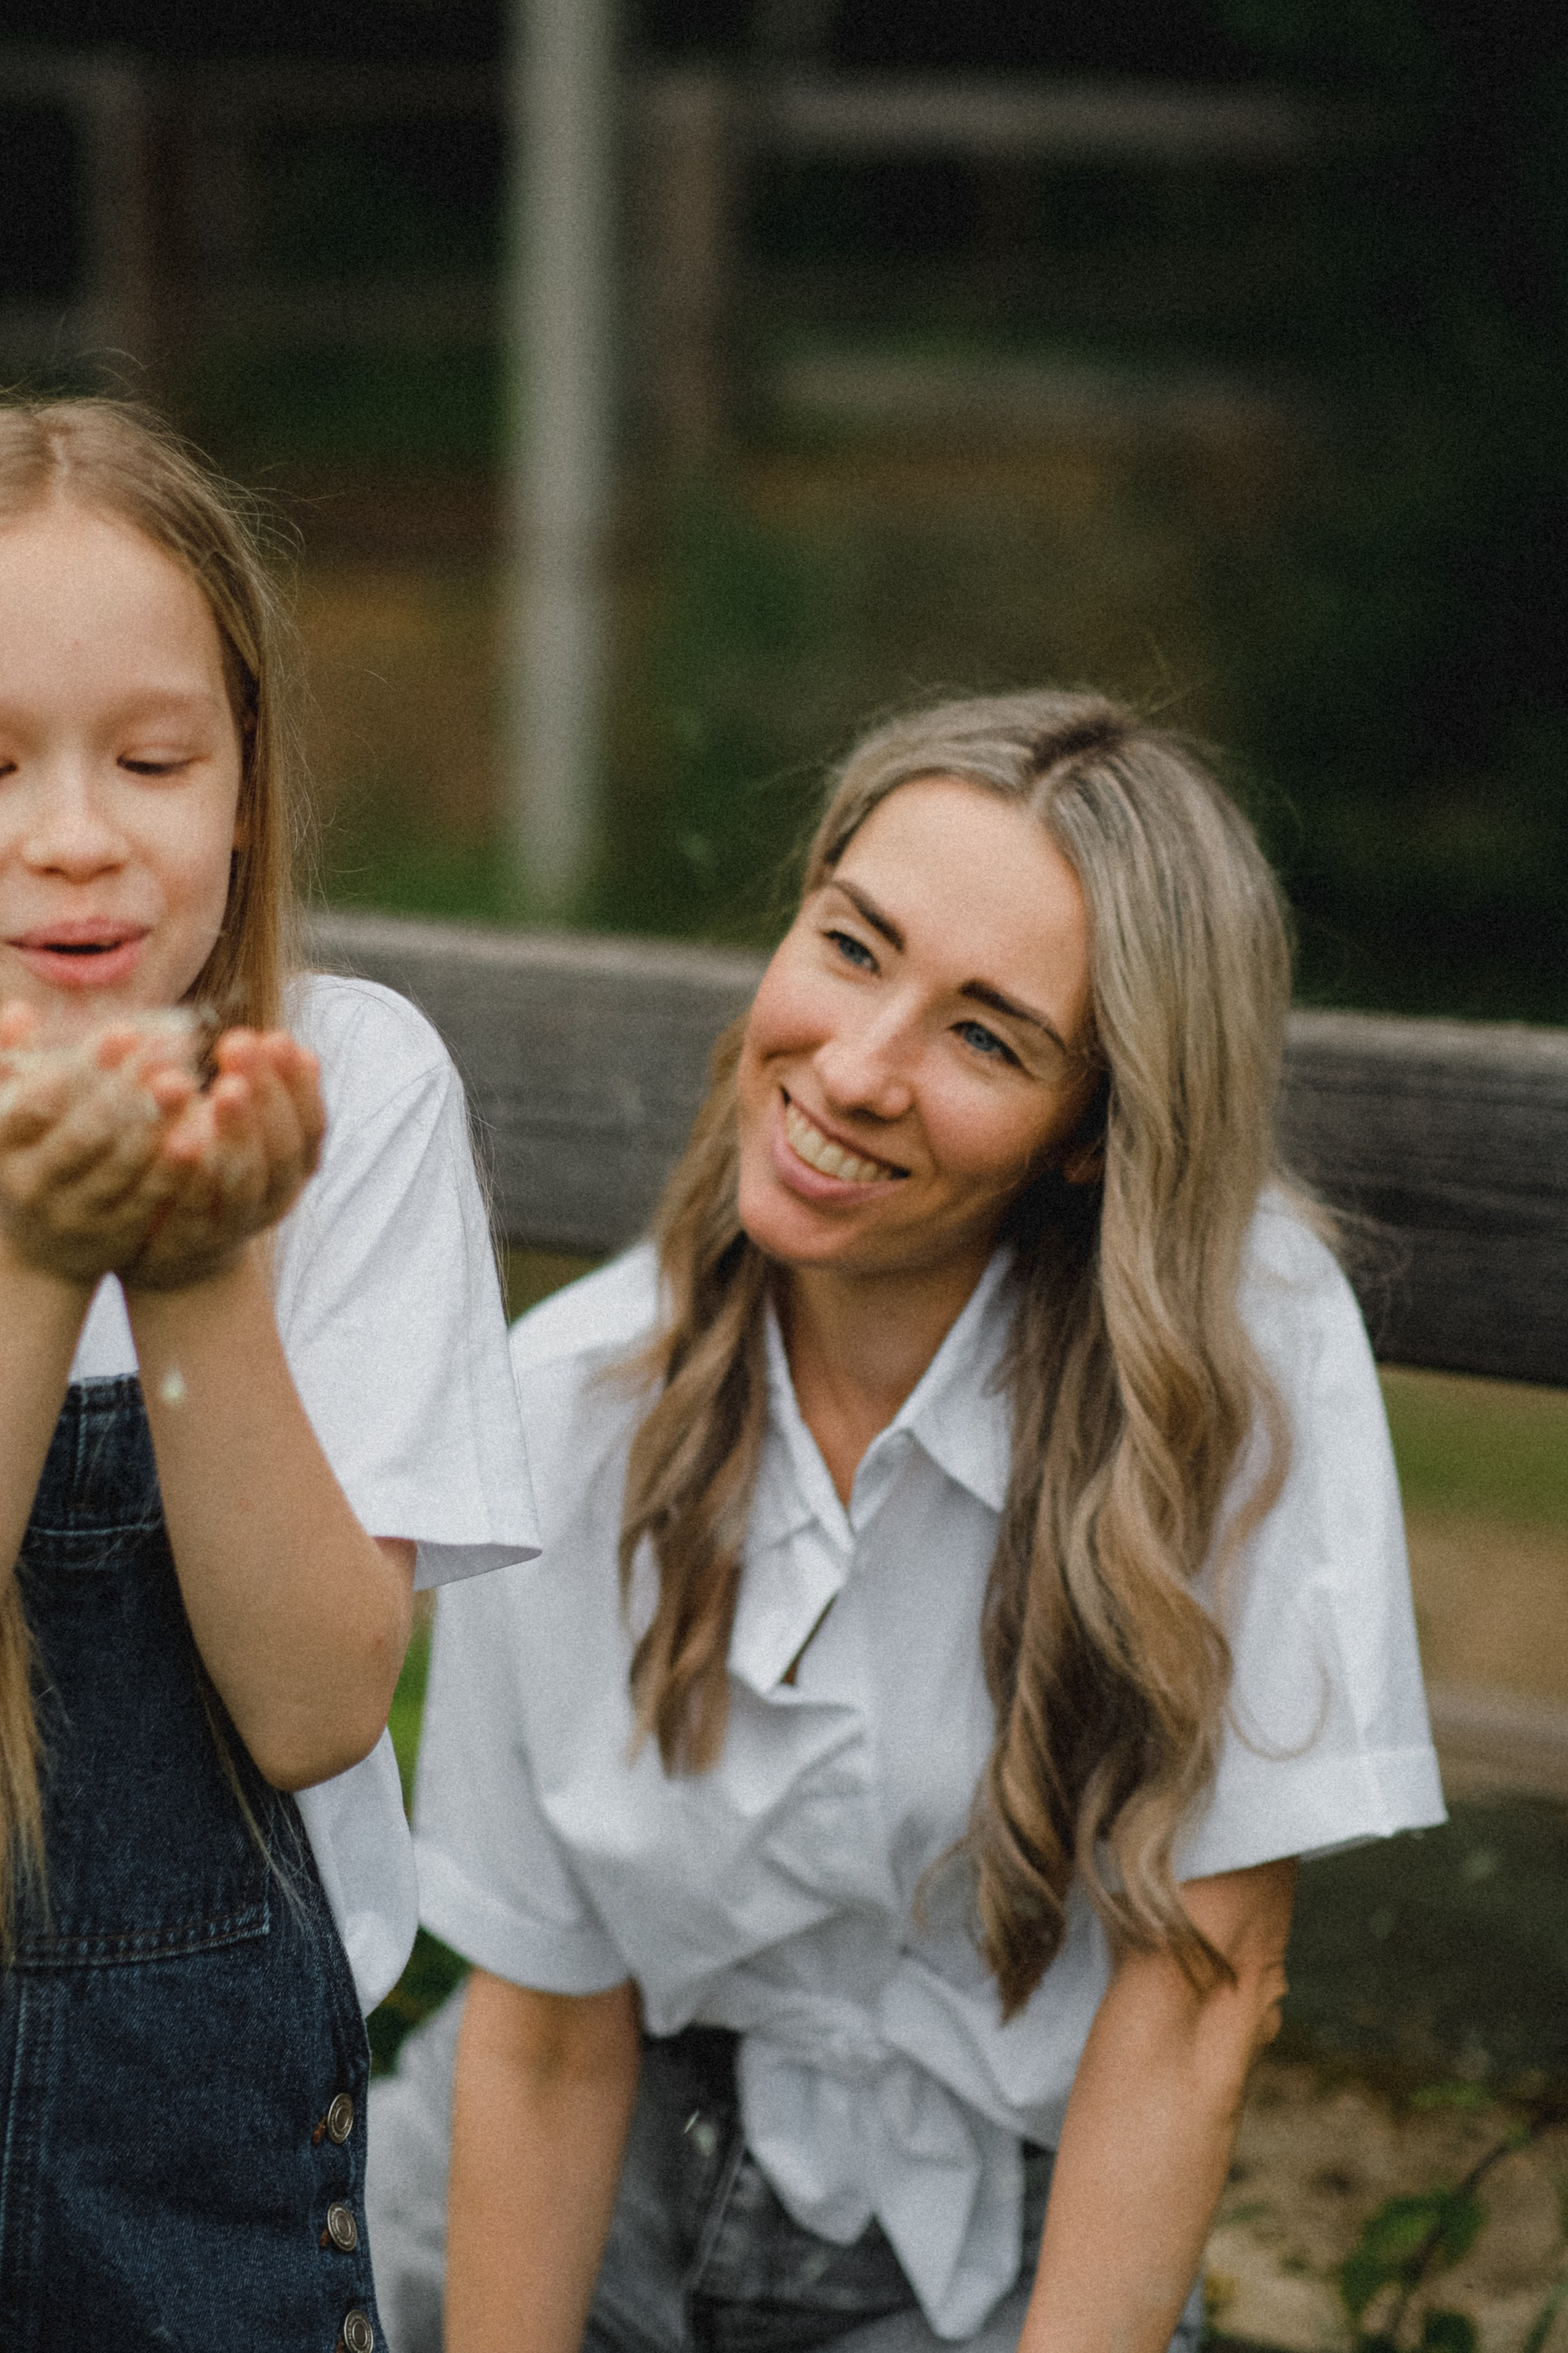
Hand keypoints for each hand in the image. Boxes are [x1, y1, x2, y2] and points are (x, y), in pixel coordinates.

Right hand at [0, 1002, 201, 1286]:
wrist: (39, 1254)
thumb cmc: (31, 1162)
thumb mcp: (9, 1121)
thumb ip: (11, 1065)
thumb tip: (24, 1010)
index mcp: (4, 1149)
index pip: (38, 1105)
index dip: (82, 1067)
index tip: (127, 1031)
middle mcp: (34, 1184)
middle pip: (83, 1135)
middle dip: (125, 1089)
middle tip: (168, 1050)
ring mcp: (75, 1214)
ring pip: (119, 1168)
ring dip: (154, 1125)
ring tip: (185, 1082)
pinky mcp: (114, 1236)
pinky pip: (147, 1200)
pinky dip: (172, 1170)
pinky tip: (199, 1137)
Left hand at [120, 1027, 325, 1291]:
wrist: (174, 1254)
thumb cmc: (207, 1171)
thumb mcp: (241, 1128)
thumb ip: (258, 1091)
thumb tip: (282, 1039)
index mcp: (294, 1168)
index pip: (312, 1125)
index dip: (299, 1083)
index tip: (279, 1036)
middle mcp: (274, 1198)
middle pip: (284, 1149)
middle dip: (268, 1093)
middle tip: (242, 1043)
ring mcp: (234, 1225)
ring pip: (247, 1180)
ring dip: (239, 1133)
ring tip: (222, 1089)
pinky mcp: (188, 1241)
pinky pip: (194, 1208)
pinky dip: (190, 1174)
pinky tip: (180, 1137)